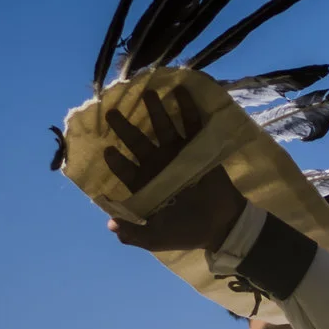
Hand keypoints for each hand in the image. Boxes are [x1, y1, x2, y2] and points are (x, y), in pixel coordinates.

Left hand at [102, 83, 244, 251]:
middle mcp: (158, 166)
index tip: (108, 150)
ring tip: (146, 93)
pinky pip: (191, 124)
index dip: (116, 161)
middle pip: (138, 143)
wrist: (221, 226)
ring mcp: (178, 155)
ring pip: (162, 128)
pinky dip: (186, 108)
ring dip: (154, 111)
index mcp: (146, 185)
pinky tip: (180, 90)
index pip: (126, 170)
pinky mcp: (198, 148)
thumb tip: (110, 224)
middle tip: (111, 113)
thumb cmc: (186, 232)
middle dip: (124, 128)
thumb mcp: (156, 238)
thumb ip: (134, 233)